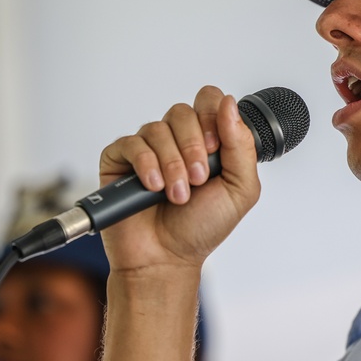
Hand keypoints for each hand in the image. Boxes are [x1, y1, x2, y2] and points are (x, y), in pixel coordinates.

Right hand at [98, 85, 260, 274]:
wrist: (167, 259)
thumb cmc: (201, 228)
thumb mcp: (239, 189)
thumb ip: (241, 146)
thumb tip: (229, 104)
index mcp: (206, 141)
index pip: (209, 101)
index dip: (213, 116)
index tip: (216, 148)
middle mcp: (176, 140)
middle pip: (183, 111)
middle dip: (193, 147)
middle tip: (199, 179)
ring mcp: (147, 148)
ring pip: (158, 129)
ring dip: (172, 164)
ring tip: (177, 195)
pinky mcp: (119, 160)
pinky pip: (131, 143)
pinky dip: (146, 164)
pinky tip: (153, 187)